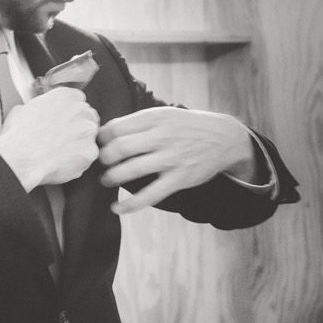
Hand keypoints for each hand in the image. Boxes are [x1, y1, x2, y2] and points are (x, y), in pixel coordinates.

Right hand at [0, 87, 98, 190]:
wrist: (22, 158)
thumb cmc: (19, 135)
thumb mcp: (23, 110)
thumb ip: (39, 107)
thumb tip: (36, 111)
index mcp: (65, 96)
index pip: (77, 100)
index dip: (69, 113)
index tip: (63, 121)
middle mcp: (81, 110)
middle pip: (87, 117)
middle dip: (78, 127)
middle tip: (61, 138)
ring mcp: (88, 131)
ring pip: (89, 137)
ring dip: (79, 144)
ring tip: (58, 152)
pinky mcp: (90, 151)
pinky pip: (87, 156)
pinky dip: (78, 160)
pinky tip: (62, 162)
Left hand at [96, 107, 255, 213]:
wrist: (224, 139)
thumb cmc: (188, 127)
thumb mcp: (165, 114)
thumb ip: (139, 122)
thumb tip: (105, 132)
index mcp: (156, 117)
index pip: (116, 127)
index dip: (101, 138)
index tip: (98, 145)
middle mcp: (163, 137)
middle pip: (120, 148)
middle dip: (103, 158)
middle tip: (101, 163)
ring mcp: (172, 159)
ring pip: (131, 170)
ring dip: (111, 178)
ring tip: (107, 180)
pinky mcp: (179, 179)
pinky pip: (149, 195)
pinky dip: (129, 205)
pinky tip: (117, 208)